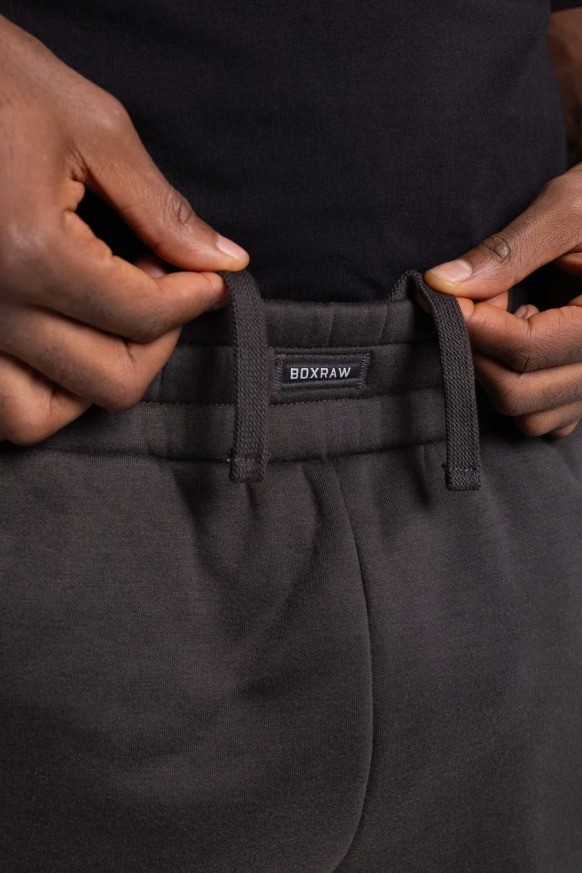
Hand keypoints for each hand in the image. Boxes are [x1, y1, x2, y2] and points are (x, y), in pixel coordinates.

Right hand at [0, 15, 248, 444]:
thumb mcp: (90, 127)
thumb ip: (161, 208)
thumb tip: (223, 260)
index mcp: (30, 252)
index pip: (143, 316)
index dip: (193, 298)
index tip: (206, 277)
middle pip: (108, 381)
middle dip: (158, 344)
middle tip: (164, 294)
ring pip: (38, 418)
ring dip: (92, 385)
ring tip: (111, 329)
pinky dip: (36, 396)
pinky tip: (61, 347)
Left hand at [424, 163, 581, 437]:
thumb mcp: (565, 208)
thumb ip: (507, 251)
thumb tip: (441, 285)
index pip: (524, 349)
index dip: (473, 324)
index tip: (446, 295)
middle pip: (518, 393)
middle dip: (479, 351)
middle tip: (474, 304)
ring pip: (527, 417)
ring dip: (495, 374)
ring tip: (505, 320)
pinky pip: (543, 421)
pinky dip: (516, 390)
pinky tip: (518, 344)